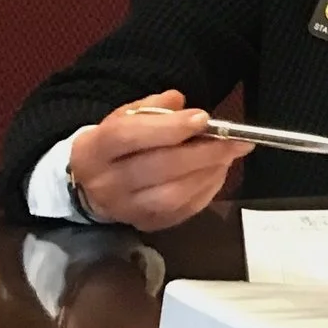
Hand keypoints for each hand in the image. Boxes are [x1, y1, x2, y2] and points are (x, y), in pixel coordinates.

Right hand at [69, 91, 251, 230]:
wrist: (95, 184)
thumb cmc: (118, 145)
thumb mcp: (126, 117)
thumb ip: (152, 107)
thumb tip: (179, 102)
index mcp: (92, 149)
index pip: (128, 136)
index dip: (168, 127)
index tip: (204, 118)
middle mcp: (104, 183)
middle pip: (157, 168)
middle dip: (203, 152)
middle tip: (235, 140)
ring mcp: (124, 210)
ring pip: (172, 195)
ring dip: (208, 173)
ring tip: (228, 155)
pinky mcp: (145, 225)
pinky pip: (183, 211)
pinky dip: (207, 191)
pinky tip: (217, 172)